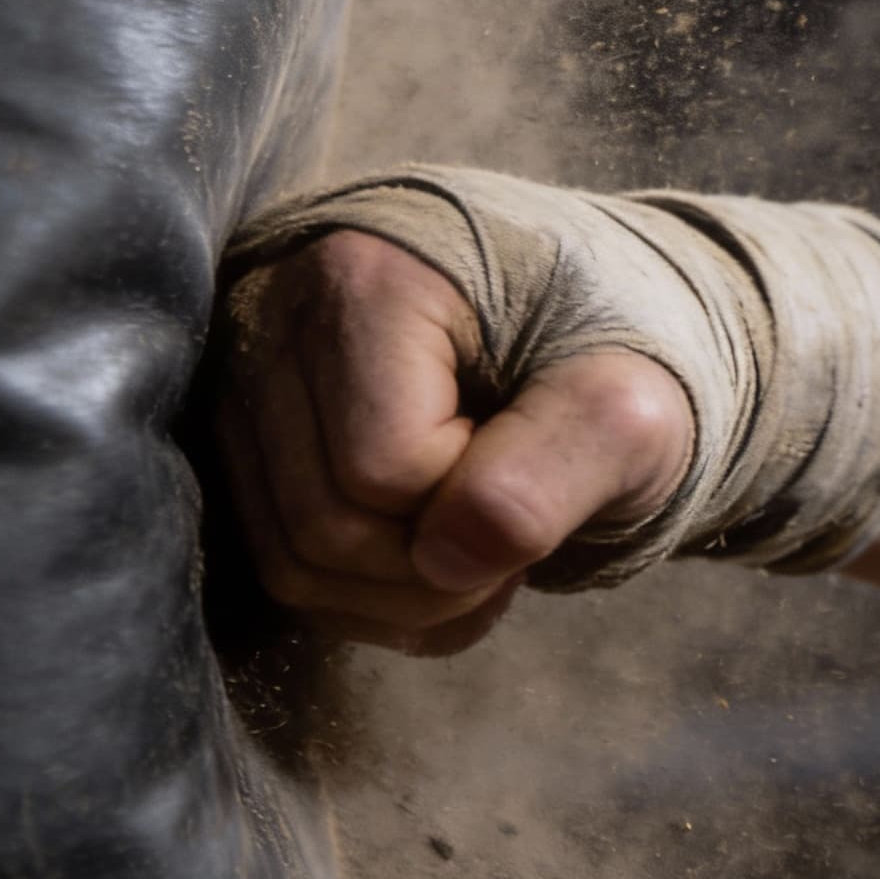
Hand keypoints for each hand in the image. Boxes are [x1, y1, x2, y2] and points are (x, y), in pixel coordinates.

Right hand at [213, 231, 694, 654]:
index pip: (385, 468)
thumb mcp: (632, 402)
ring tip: (493, 545)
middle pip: (326, 527)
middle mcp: (274, 319)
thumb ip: (558, 467)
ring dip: (410, 598)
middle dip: (443, 570)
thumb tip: (444, 560)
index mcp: (369, 278)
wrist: (592, 317)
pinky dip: (378, 600)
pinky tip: (448, 556)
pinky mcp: (248, 440)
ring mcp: (246, 383)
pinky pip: (282, 570)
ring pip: (291, 565)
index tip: (541, 451)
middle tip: (526, 528)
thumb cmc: (618, 346)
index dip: (479, 497)